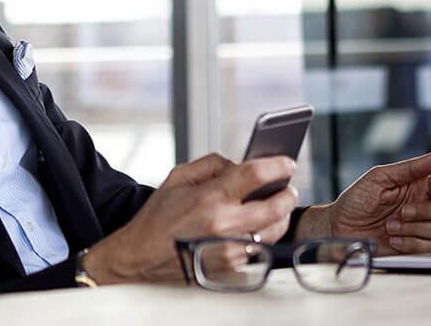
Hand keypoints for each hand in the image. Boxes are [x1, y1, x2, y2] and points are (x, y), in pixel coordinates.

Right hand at [83, 154, 298, 283]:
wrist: (141, 256)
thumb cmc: (158, 217)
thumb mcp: (178, 177)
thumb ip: (213, 164)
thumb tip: (240, 165)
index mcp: (210, 197)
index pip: (256, 175)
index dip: (278, 165)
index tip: (287, 163)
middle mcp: (223, 224)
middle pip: (276, 207)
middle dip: (288, 194)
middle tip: (289, 188)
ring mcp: (229, 249)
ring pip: (273, 231)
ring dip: (282, 216)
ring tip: (278, 206)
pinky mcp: (230, 267)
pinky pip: (259, 248)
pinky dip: (263, 235)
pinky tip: (258, 226)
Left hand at [295, 151, 430, 255]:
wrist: (339, 228)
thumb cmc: (355, 200)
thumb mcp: (380, 177)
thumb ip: (411, 168)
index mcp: (417, 186)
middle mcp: (422, 206)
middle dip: (426, 210)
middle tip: (402, 211)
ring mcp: (419, 228)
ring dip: (413, 228)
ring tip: (389, 226)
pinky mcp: (414, 247)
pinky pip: (429, 248)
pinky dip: (410, 244)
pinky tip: (393, 239)